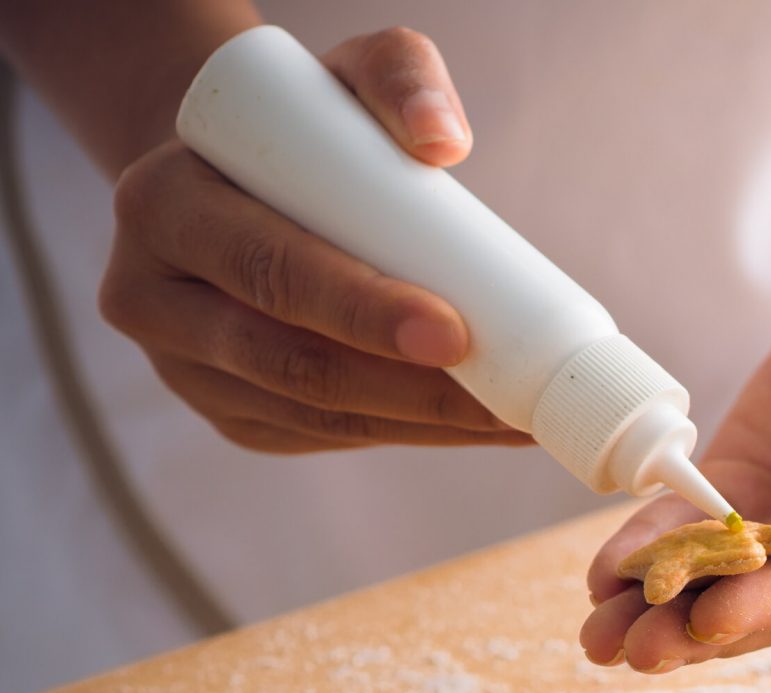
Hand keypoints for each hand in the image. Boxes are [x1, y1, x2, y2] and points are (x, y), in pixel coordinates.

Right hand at [96, 28, 526, 452]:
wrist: (237, 180)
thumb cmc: (303, 129)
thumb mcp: (341, 77)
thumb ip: (398, 77)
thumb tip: (443, 140)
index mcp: (161, 206)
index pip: (269, 271)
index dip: (362, 310)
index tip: (456, 331)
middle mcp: (150, 298)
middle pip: (292, 363)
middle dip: (412, 390)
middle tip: (506, 401)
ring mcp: (185, 368)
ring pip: (317, 415)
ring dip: (425, 426)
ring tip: (517, 421)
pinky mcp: (228, 413)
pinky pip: (326, 435)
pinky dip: (409, 433)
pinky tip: (475, 427)